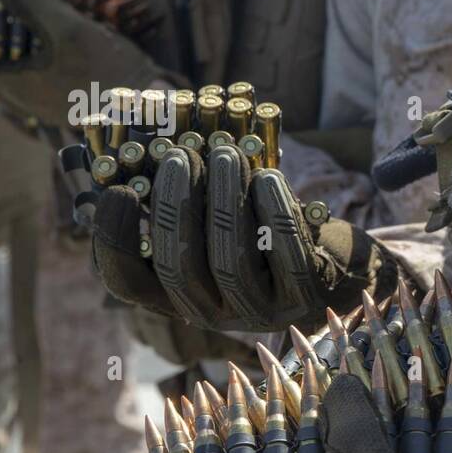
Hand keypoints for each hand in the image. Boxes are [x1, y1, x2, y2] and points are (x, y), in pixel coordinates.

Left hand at [0, 0, 169, 126]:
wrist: (149, 108)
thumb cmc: (106, 71)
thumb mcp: (65, 25)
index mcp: (7, 85)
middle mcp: (19, 99)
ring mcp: (41, 103)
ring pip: (15, 62)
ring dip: (20, 34)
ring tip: (35, 7)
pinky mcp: (64, 102)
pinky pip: (38, 71)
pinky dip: (40, 49)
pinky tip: (58, 31)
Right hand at [92, 145, 396, 331]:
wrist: (337, 270)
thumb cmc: (262, 233)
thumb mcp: (216, 218)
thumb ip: (181, 196)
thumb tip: (141, 139)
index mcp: (177, 295)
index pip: (126, 282)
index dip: (114, 239)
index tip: (117, 190)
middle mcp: (213, 312)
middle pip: (178, 268)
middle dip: (175, 206)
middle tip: (180, 155)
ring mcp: (259, 311)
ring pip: (229, 261)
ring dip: (223, 201)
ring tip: (225, 154)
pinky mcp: (304, 298)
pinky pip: (285, 257)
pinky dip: (274, 212)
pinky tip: (268, 176)